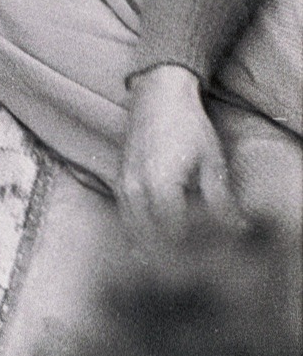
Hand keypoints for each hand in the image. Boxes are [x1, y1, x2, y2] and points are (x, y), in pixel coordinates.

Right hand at [119, 64, 242, 244]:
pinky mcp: (119, 182)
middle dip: (172, 254)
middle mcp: (136, 190)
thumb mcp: (211, 163)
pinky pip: (126, 218)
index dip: (193, 250)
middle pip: (151, 240)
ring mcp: (124, 187)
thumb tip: (236, 229)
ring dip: (154, 246)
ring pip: (135, 233)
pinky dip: (140, 232)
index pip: (175, 235)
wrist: (159, 96)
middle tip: (194, 259)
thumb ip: (220, 201)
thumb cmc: (188, 126)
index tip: (210, 254)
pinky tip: (155, 239)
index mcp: (161, 186)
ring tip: (175, 255)